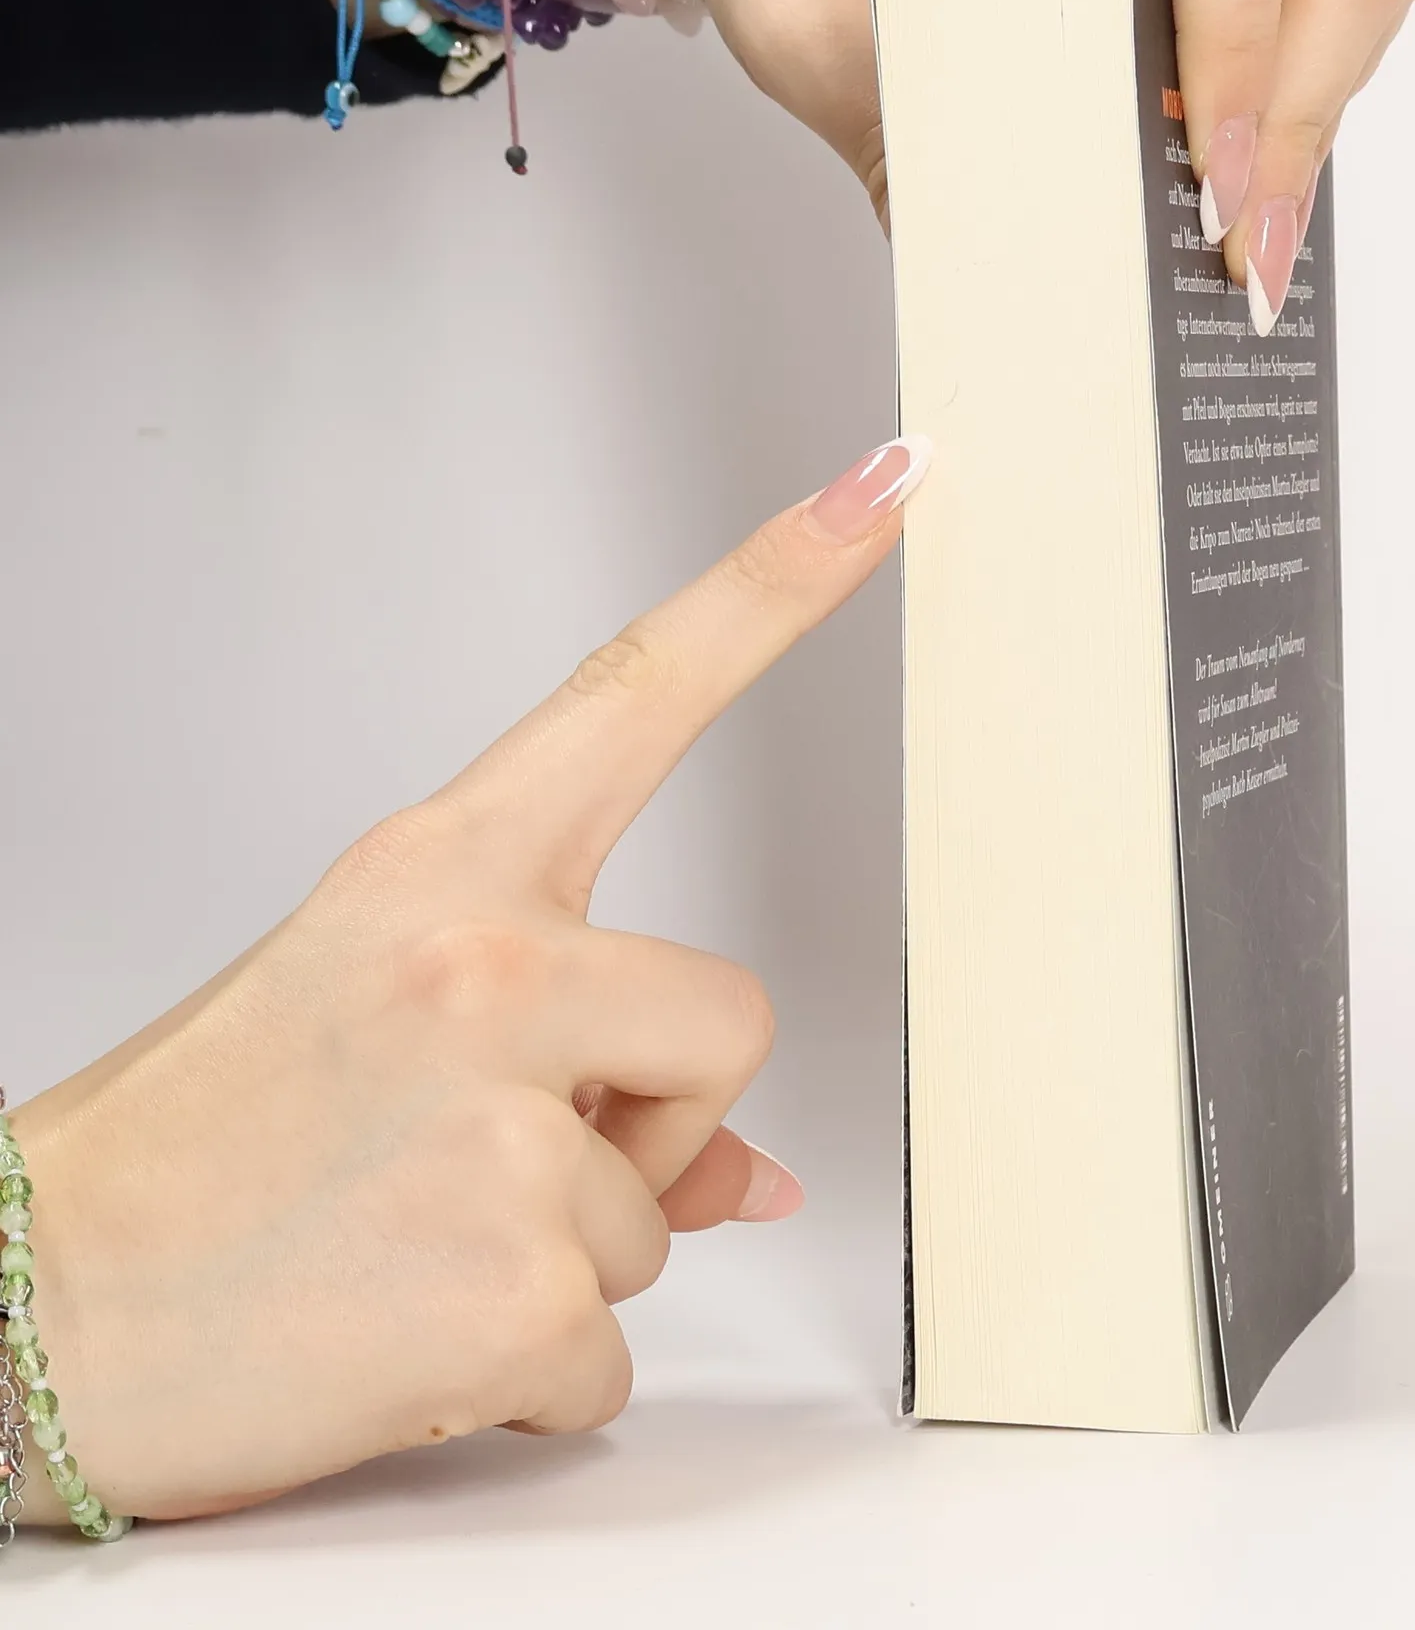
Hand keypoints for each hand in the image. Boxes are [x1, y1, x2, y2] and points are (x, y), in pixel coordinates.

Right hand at [8, 435, 931, 1523]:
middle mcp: (482, 964)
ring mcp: (502, 1126)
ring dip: (574, 1249)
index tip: (885, 487)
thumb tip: (751, 1171)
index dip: (779, 583)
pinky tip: (405, 1334)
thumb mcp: (367, 1026)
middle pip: (733, 1018)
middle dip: (660, 1112)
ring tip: (410, 1246)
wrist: (21, 1316)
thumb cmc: (193, 1149)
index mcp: (442, 871)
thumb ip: (569, 1056)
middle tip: (502, 1159)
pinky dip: (536, 1370)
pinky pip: (614, 1343)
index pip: (639, 689)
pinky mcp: (513, 1285)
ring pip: (673, 1201)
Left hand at [667, 0, 1414, 318]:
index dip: (1245, 56)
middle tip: (1240, 252)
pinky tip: (1229, 184)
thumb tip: (989, 290)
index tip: (1211, 190)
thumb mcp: (803, 21)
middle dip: (1310, 114)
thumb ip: (888, 137)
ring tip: (1246, 230)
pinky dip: (1302, 94)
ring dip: (1320, 105)